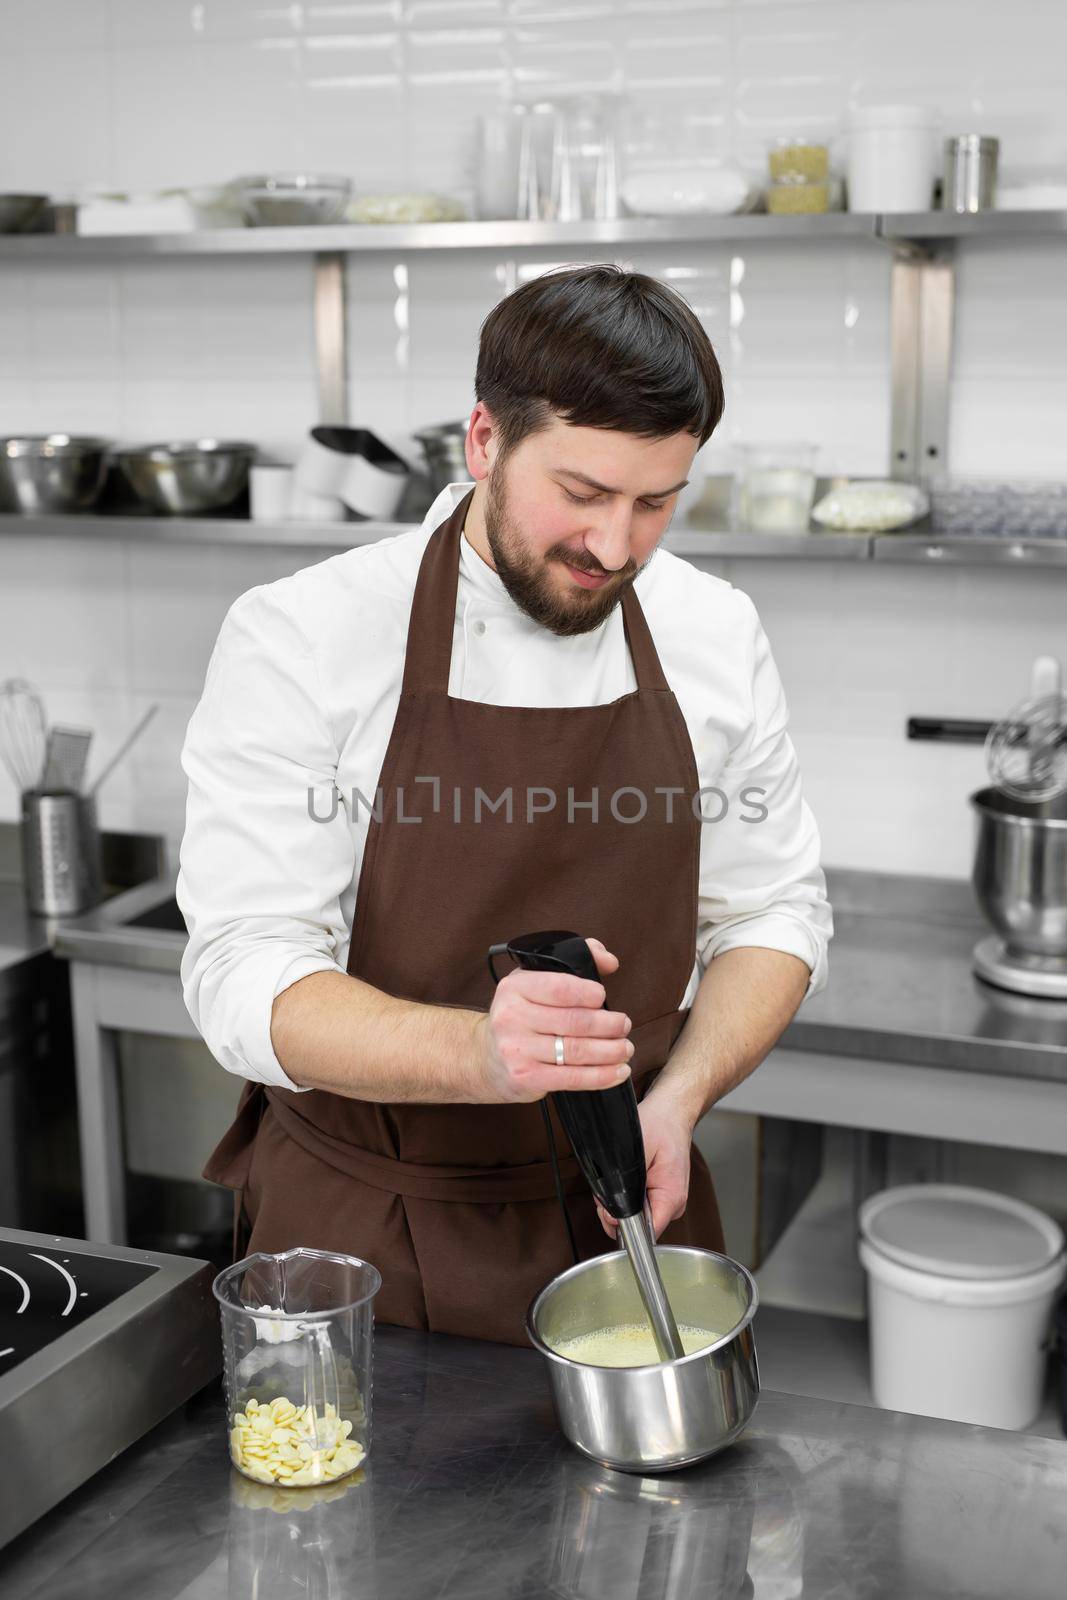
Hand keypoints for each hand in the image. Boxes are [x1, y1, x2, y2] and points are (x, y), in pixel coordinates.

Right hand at [478, 938, 632, 1103]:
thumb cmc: (522, 1015)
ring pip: (577, 1050)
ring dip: (611, 1051)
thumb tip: (609, 960)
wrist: (487, 1057)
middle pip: (574, 1021)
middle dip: (609, 1025)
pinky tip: (618, 1071)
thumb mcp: (536, 980)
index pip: (559, 988)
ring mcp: (517, 1049)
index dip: (588, 993)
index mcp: (515, 987)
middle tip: (624, 1025)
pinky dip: (602, 1076)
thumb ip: (576, 959)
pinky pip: (572, 1078)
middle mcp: (511, 1017)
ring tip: (625, 1048)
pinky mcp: (525, 1077)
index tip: (603, 997)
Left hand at [596, 1090, 693, 1240]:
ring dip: (619, 1202)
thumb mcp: (637, 1150)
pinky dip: (625, 1196)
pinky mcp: (661, 1196)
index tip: (609, 1211)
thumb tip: (613, 1209)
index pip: (646, 1234)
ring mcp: (667, 1202)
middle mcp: (673, 1205)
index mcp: (671, 1197)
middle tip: (608, 1188)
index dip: (621, 1226)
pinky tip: (624, 1180)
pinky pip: (638, 1206)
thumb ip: (625, 1184)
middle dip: (615, 1212)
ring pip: (635, 1217)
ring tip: (618, 1179)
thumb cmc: (660, 1125)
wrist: (671, 1113)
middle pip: (637, 1228)